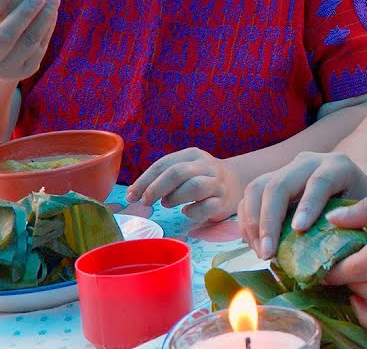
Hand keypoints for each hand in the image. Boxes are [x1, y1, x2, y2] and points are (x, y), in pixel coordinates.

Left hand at [126, 148, 242, 225]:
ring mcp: (217, 183)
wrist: (235, 182)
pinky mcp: (223, 201)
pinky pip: (206, 207)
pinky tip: (187, 211)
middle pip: (177, 173)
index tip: (131, 195)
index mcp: (192, 154)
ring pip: (194, 187)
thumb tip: (133, 193)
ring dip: (175, 197)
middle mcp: (206, 166)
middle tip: (145, 202)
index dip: (144, 180)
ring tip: (167, 204)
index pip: (164, 164)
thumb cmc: (200, 178)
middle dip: (156, 188)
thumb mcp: (184, 169)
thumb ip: (162, 177)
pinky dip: (192, 212)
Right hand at [238, 151, 366, 259]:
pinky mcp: (271, 179)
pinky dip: (248, 222)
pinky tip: (255, 244)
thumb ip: (350, 230)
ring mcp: (287, 168)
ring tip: (261, 252)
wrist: (352, 184)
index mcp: (338, 166)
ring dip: (253, 223)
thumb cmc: (361, 205)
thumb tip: (327, 264)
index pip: (319, 182)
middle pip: (279, 184)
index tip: (299, 230)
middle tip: (267, 253)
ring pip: (257, 188)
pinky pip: (250, 197)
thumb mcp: (365, 213)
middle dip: (269, 221)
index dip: (308, 205)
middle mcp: (309, 162)